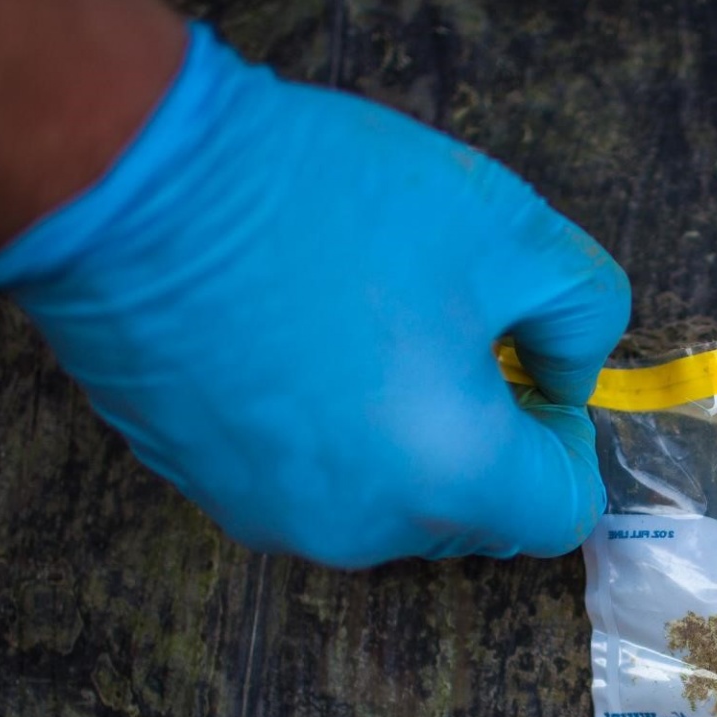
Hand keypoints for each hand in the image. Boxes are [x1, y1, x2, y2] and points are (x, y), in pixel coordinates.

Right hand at [0, 24, 628, 566]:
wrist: (133, 188)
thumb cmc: (328, 204)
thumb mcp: (509, 229)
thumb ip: (583, 313)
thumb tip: (568, 374)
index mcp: (450, 480)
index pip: (560, 514)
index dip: (568, 442)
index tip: (534, 367)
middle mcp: (363, 528)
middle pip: (471, 517)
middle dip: (488, 440)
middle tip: (457, 332)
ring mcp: (273, 517)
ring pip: (386, 503)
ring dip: (404, 438)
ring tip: (368, 327)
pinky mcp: (204, 487)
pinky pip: (306, 479)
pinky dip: (325, 432)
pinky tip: (296, 341)